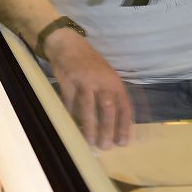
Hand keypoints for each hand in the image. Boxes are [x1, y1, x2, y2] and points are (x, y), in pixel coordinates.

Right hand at [45, 30, 131, 148]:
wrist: (69, 45)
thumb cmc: (91, 65)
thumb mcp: (108, 77)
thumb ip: (113, 97)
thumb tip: (119, 124)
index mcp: (115, 83)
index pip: (124, 107)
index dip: (124, 126)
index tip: (122, 143)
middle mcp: (102, 82)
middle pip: (107, 108)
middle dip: (107, 129)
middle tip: (105, 146)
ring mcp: (84, 80)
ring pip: (88, 107)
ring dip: (89, 126)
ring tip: (89, 141)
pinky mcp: (67, 80)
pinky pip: (69, 101)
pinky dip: (71, 113)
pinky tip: (71, 124)